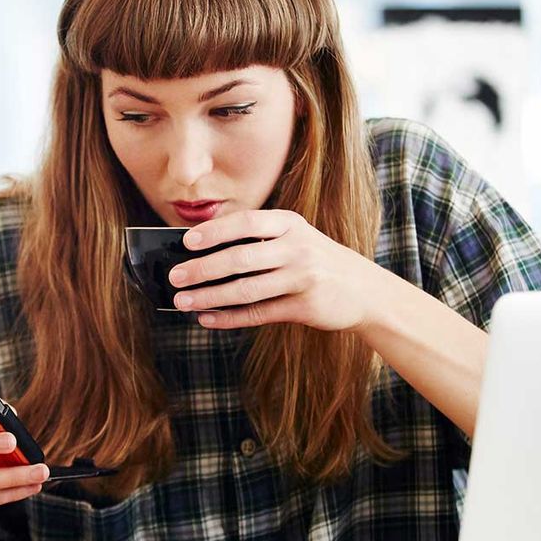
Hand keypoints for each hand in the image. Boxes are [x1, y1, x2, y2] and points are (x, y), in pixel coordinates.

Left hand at [167, 209, 385, 331]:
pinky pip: (258, 313)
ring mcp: (302, 278)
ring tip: (183, 301)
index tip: (187, 242)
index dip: (214, 231)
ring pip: (246, 290)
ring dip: (209, 297)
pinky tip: (208, 318)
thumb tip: (201, 250)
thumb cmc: (316, 261)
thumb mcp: (295, 238)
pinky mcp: (305, 307)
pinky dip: (229, 317)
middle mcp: (297, 248)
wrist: (365, 290)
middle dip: (202, 269)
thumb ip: (257, 240)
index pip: (246, 222)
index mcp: (290, 224)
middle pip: (240, 259)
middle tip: (175, 277)